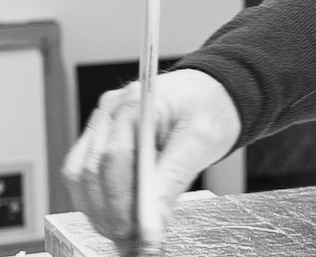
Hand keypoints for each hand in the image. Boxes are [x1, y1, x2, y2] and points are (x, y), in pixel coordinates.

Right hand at [63, 69, 240, 255]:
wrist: (212, 95)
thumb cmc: (210, 107)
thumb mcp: (202, 140)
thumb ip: (174, 179)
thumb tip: (152, 223)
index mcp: (136, 102)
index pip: (113, 158)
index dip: (120, 201)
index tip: (135, 231)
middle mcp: (111, 112)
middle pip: (90, 171)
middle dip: (108, 214)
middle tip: (131, 244)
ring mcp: (102, 125)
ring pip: (80, 178)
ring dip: (99, 213)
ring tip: (126, 238)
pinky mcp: (101, 141)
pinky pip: (87, 177)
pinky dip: (100, 203)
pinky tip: (120, 220)